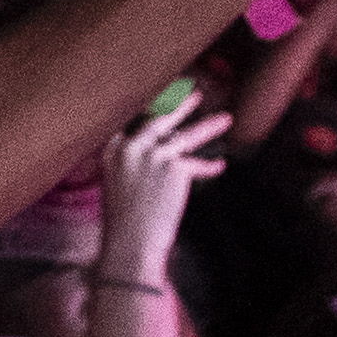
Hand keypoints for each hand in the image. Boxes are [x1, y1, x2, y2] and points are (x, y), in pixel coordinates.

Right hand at [98, 94, 229, 280]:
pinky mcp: (175, 167)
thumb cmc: (122, 221)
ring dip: (209, 127)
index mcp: (111, 149)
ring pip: (186, 136)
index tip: (162, 94)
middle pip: (160, 118)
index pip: (134, 119)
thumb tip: (158, 148)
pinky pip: (198, 164)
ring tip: (224, 119)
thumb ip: (132, 161)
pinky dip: (210, 167)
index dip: (151, 105)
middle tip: (194, 92)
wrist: (130, 244)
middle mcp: (131, 147)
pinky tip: (220, 165)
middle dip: (180, 104)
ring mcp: (153, 155)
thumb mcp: (118, 183)